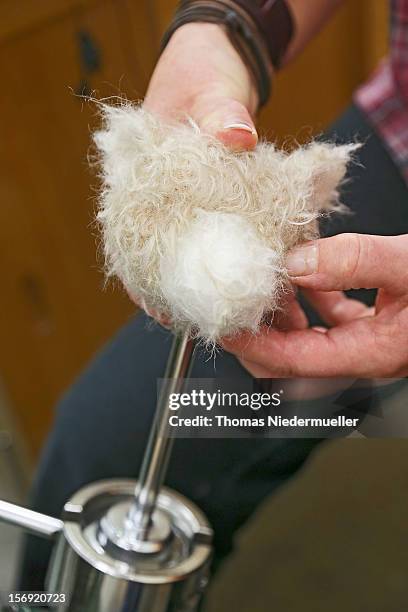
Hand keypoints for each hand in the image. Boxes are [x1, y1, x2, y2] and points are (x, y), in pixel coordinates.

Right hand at [134, 22, 258, 321]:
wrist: (222, 66)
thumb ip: (219, 110)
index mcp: (143, 183)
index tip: (164, 312)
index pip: (134, 243)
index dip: (145, 282)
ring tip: (255, 312)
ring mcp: (200, 210)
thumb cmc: (200, 74)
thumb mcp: (207, 87)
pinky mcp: (231, 209)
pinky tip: (275, 279)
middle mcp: (168, 205)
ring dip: (230, 284)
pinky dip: (256, 258)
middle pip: (172, 262)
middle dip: (194, 294)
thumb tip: (236, 135)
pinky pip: (241, 240)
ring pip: (208, 257)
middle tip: (221, 321)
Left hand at [222, 234, 407, 377]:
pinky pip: (330, 319)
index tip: (221, 323)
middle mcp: (365, 354)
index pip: (292, 359)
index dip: (250, 343)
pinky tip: (307, 272)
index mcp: (370, 354)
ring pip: (308, 336)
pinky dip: (312, 296)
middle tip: (236, 299)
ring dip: (284, 310)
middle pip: (291, 355)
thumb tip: (298, 262)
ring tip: (268, 279)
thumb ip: (354, 262)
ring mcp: (368, 341)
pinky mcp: (376, 325)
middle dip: (259, 328)